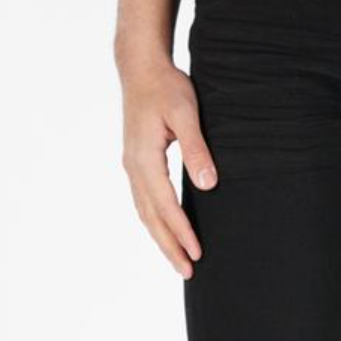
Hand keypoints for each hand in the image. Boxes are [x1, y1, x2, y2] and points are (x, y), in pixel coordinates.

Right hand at [119, 58, 216, 277]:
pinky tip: (166, 233)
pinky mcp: (136, 164)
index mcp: (144, 158)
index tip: (197, 252)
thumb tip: (207, 183)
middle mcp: (133, 167)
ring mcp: (132, 167)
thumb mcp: (186, 113)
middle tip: (188, 271)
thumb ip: (196, 148)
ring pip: (145, 213)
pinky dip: (155, 223)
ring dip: (162, 239)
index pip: (165, 205)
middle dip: (170, 246)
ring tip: (180, 261)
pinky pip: (144, 202)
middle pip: (151, 217)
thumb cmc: (166, 86)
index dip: (181, 231)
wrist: (140, 68)